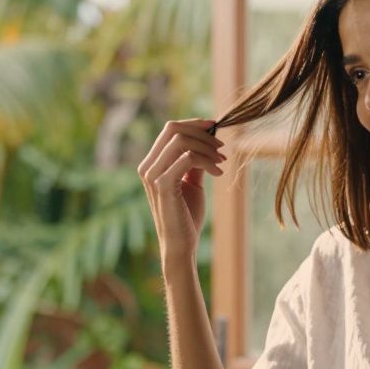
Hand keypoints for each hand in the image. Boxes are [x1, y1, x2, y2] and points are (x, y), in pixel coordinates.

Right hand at [137, 118, 225, 265]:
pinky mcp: (163, 185)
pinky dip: (207, 160)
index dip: (194, 124)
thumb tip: (208, 140)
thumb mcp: (192, 183)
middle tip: (222, 148)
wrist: (181, 244)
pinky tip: (218, 172)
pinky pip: (188, 158)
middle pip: (173, 129)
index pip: (170, 129)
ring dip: (207, 147)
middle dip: (202, 134)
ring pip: (181, 141)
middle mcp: (147, 167)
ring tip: (221, 162)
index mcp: (152, 164)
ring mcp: (152, 175)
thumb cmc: (187, 216)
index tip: (215, 128)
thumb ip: (194, 161)